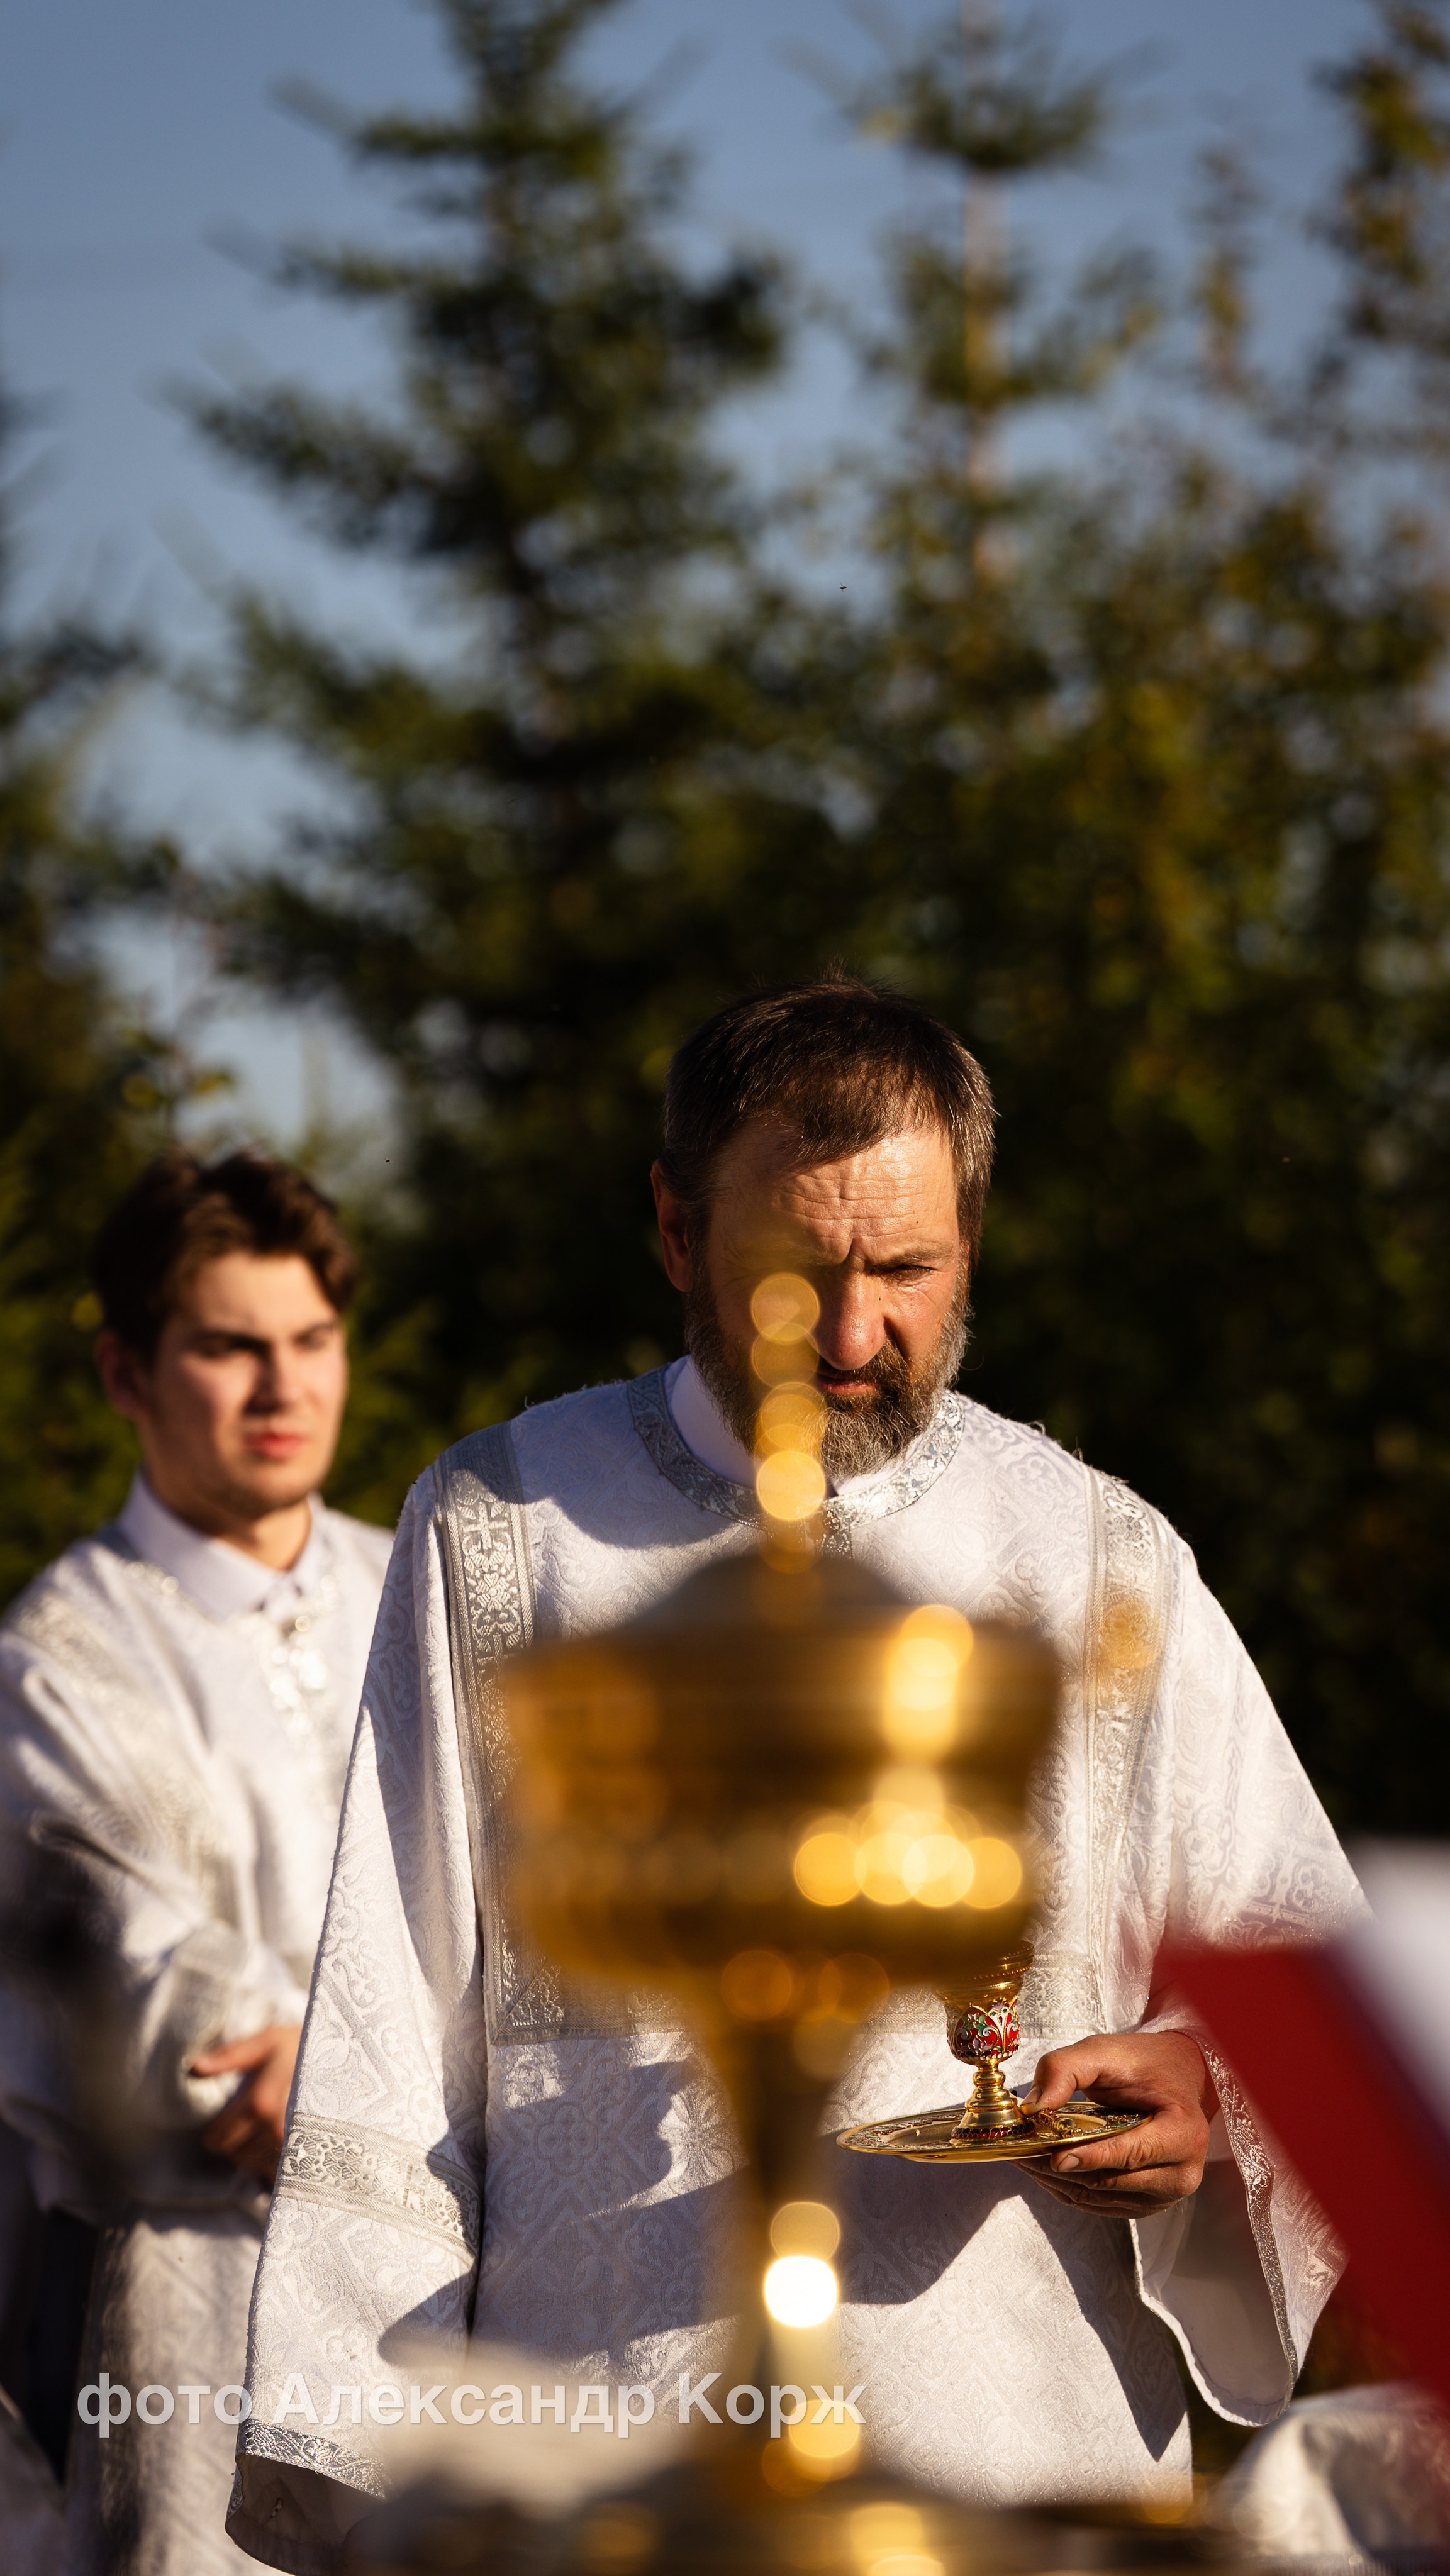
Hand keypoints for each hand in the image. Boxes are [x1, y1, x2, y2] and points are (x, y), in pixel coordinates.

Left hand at [192, 2024, 301, 2183]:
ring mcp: (295, 2147)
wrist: (349, 2061)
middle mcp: (277, 2130)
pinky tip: (279, 2140)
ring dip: (252, 2151)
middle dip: (235, 2140)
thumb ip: (230, 2056)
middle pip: (235, 2154)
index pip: (218, 2138)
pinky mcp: (309, 2157)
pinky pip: (276, 2171)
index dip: (216, 2131)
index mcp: (261, 2103)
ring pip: (254, 2165)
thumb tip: (195, 2067)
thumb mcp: (268, 2042)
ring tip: (263, 2128)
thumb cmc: (303, 2048)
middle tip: (247, 2121)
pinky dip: (271, 2160)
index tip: (225, 2118)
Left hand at [1022, 2029, 1215, 2218]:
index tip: (1055, 2156)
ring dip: (1057, 2180)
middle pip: (1109, 2181)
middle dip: (1060, 2168)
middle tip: (1019, 2150)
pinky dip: (1068, 2188)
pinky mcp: (1145, 2204)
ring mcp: (1164, 2196)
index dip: (1092, 2157)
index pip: (1132, 2154)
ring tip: (1024, 2156)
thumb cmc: (1143, 2064)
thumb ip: (1066, 2069)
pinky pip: (1099, 2205)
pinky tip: (1044, 2168)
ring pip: (1099, 2198)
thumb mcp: (1104, 2052)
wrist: (1174, 2078)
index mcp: (1183, 2134)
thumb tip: (1035, 2106)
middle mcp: (1180, 2174)